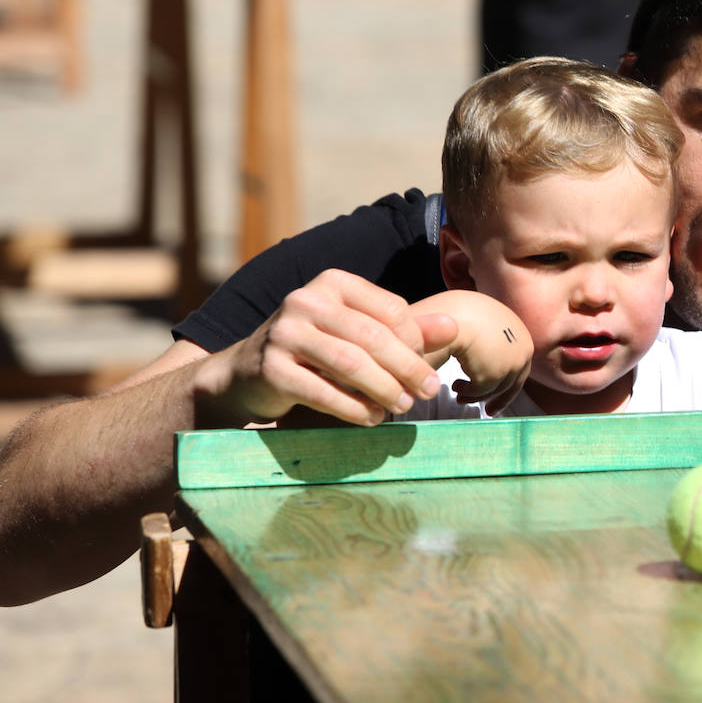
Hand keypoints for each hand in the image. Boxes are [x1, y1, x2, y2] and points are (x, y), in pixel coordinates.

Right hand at [216, 269, 453, 425]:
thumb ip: (406, 330)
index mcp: (333, 282)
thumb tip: (455, 325)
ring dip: (384, 390)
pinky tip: (371, 419)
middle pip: (373, 337)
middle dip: (408, 368)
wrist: (245, 375)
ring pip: (350, 364)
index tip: (429, 366)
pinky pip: (323, 392)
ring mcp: (284, 333)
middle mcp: (305, 300)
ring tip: (403, 407)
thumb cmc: (315, 352)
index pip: (391, 309)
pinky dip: (354, 409)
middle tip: (428, 391)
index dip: (416, 341)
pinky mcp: (270, 369)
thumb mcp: (359, 334)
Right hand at [412, 290, 532, 413]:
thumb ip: (484, 336)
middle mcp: (522, 344)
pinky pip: (481, 392)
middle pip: (516, 378)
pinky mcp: (498, 374)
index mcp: (517, 328)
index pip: (518, 358)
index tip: (494, 390)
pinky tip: (454, 388)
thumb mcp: (475, 319)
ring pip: (496, 388)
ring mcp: (513, 360)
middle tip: (488, 410)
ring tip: (457, 395)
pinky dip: (468, 393)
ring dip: (476, 395)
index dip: (506, 376)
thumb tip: (479, 356)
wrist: (449, 314)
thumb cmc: (452, 313)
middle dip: (501, 397)